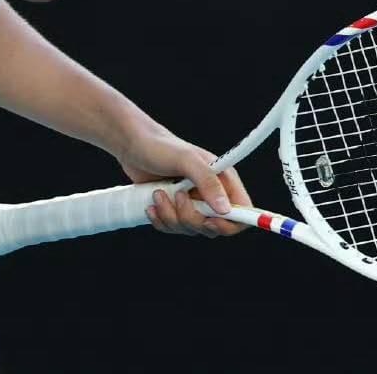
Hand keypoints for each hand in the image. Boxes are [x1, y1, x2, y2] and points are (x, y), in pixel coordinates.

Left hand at [112, 121, 250, 238]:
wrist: (133, 146)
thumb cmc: (161, 146)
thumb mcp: (186, 160)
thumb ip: (208, 182)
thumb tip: (225, 209)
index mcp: (222, 180)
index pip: (243, 210)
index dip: (232, 223)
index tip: (210, 222)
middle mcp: (211, 194)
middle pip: (215, 226)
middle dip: (192, 218)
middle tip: (176, 196)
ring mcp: (193, 204)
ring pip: (192, 229)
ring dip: (171, 217)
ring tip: (159, 194)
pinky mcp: (175, 210)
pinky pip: (174, 229)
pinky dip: (161, 220)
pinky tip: (152, 204)